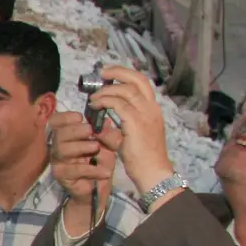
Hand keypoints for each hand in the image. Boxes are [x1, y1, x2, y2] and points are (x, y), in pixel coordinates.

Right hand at [48, 111, 114, 206]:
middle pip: (59, 134)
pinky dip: (92, 170)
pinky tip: (105, 172)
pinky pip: (74, 170)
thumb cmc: (100, 165)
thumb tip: (107, 121)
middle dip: (75, 130)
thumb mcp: (107, 147)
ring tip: (96, 148)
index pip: (56, 121)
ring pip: (62, 149)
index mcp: (67, 136)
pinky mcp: (61, 176)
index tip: (81, 117)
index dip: (66, 117)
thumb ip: (107, 135)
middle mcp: (59, 147)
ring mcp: (58, 162)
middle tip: (91, 131)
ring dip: (81, 147)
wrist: (97, 191)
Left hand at [87, 64, 174, 192]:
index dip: (126, 74)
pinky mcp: (136, 123)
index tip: (109, 74)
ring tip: (93, 97)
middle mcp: (152, 108)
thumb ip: (117, 127)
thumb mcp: (129, 138)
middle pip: (137, 80)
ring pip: (126, 90)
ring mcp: (146, 115)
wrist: (153, 173)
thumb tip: (99, 122)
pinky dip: (104, 101)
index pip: (142, 83)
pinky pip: (118, 104)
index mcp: (152, 110)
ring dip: (106, 90)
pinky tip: (95, 106)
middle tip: (101, 73)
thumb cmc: (142, 158)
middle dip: (118, 72)